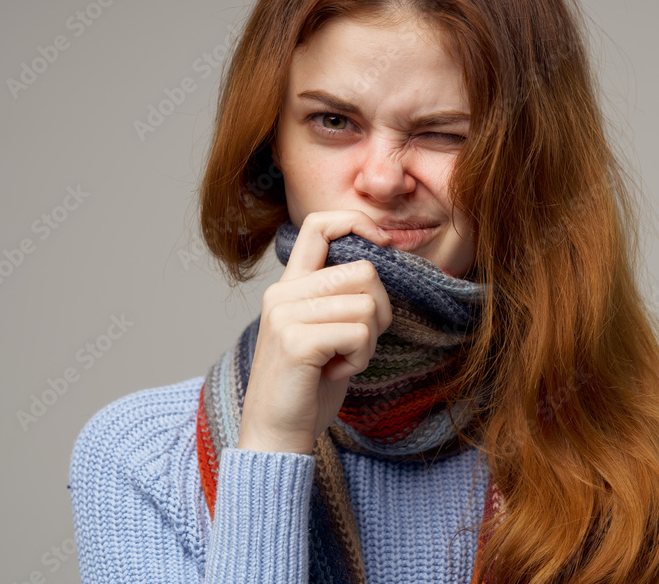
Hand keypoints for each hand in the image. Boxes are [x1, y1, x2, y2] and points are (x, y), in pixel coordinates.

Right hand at [236, 210, 394, 454]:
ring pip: (366, 304)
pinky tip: (335, 373)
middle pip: (363, 271)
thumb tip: (381, 264)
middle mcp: (283, 294)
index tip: (383, 244)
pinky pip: (359, 334)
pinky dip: (359, 358)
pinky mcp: (296, 341)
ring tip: (341, 361)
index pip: (318, 226)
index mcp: (289, 286)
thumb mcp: (325, 332)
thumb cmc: (308, 387)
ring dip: (368, 340)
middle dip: (379, 310)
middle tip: (357, 343)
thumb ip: (341, 298)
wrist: (276, 435)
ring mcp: (286, 316)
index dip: (356, 223)